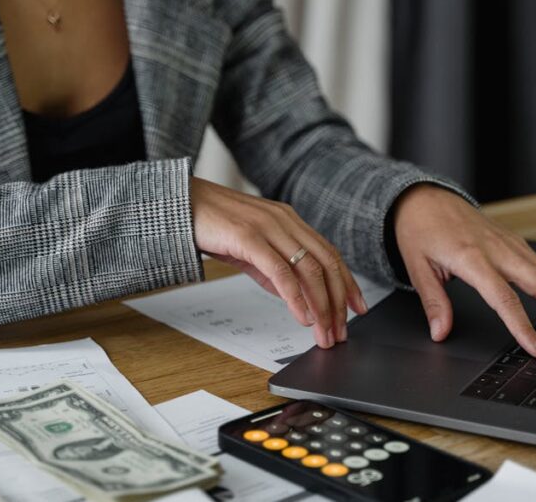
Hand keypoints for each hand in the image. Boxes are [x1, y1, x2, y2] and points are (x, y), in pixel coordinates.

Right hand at [190, 177, 367, 347]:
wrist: (178, 204)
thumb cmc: (211, 223)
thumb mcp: (250, 248)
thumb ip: (272, 268)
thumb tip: (292, 295)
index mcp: (289, 221)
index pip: (329, 253)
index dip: (347, 282)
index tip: (357, 307)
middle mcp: (285, 221)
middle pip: (326, 263)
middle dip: (339, 301)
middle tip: (342, 330)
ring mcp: (268, 227)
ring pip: (309, 269)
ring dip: (321, 305)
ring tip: (324, 332)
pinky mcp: (249, 237)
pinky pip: (281, 271)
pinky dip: (296, 297)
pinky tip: (302, 316)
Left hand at [393, 184, 535, 357]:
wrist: (426, 197)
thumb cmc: (420, 229)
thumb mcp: (416, 266)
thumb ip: (433, 302)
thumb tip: (440, 333)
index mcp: (471, 257)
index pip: (504, 298)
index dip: (523, 327)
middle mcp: (498, 249)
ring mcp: (512, 244)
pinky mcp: (518, 243)